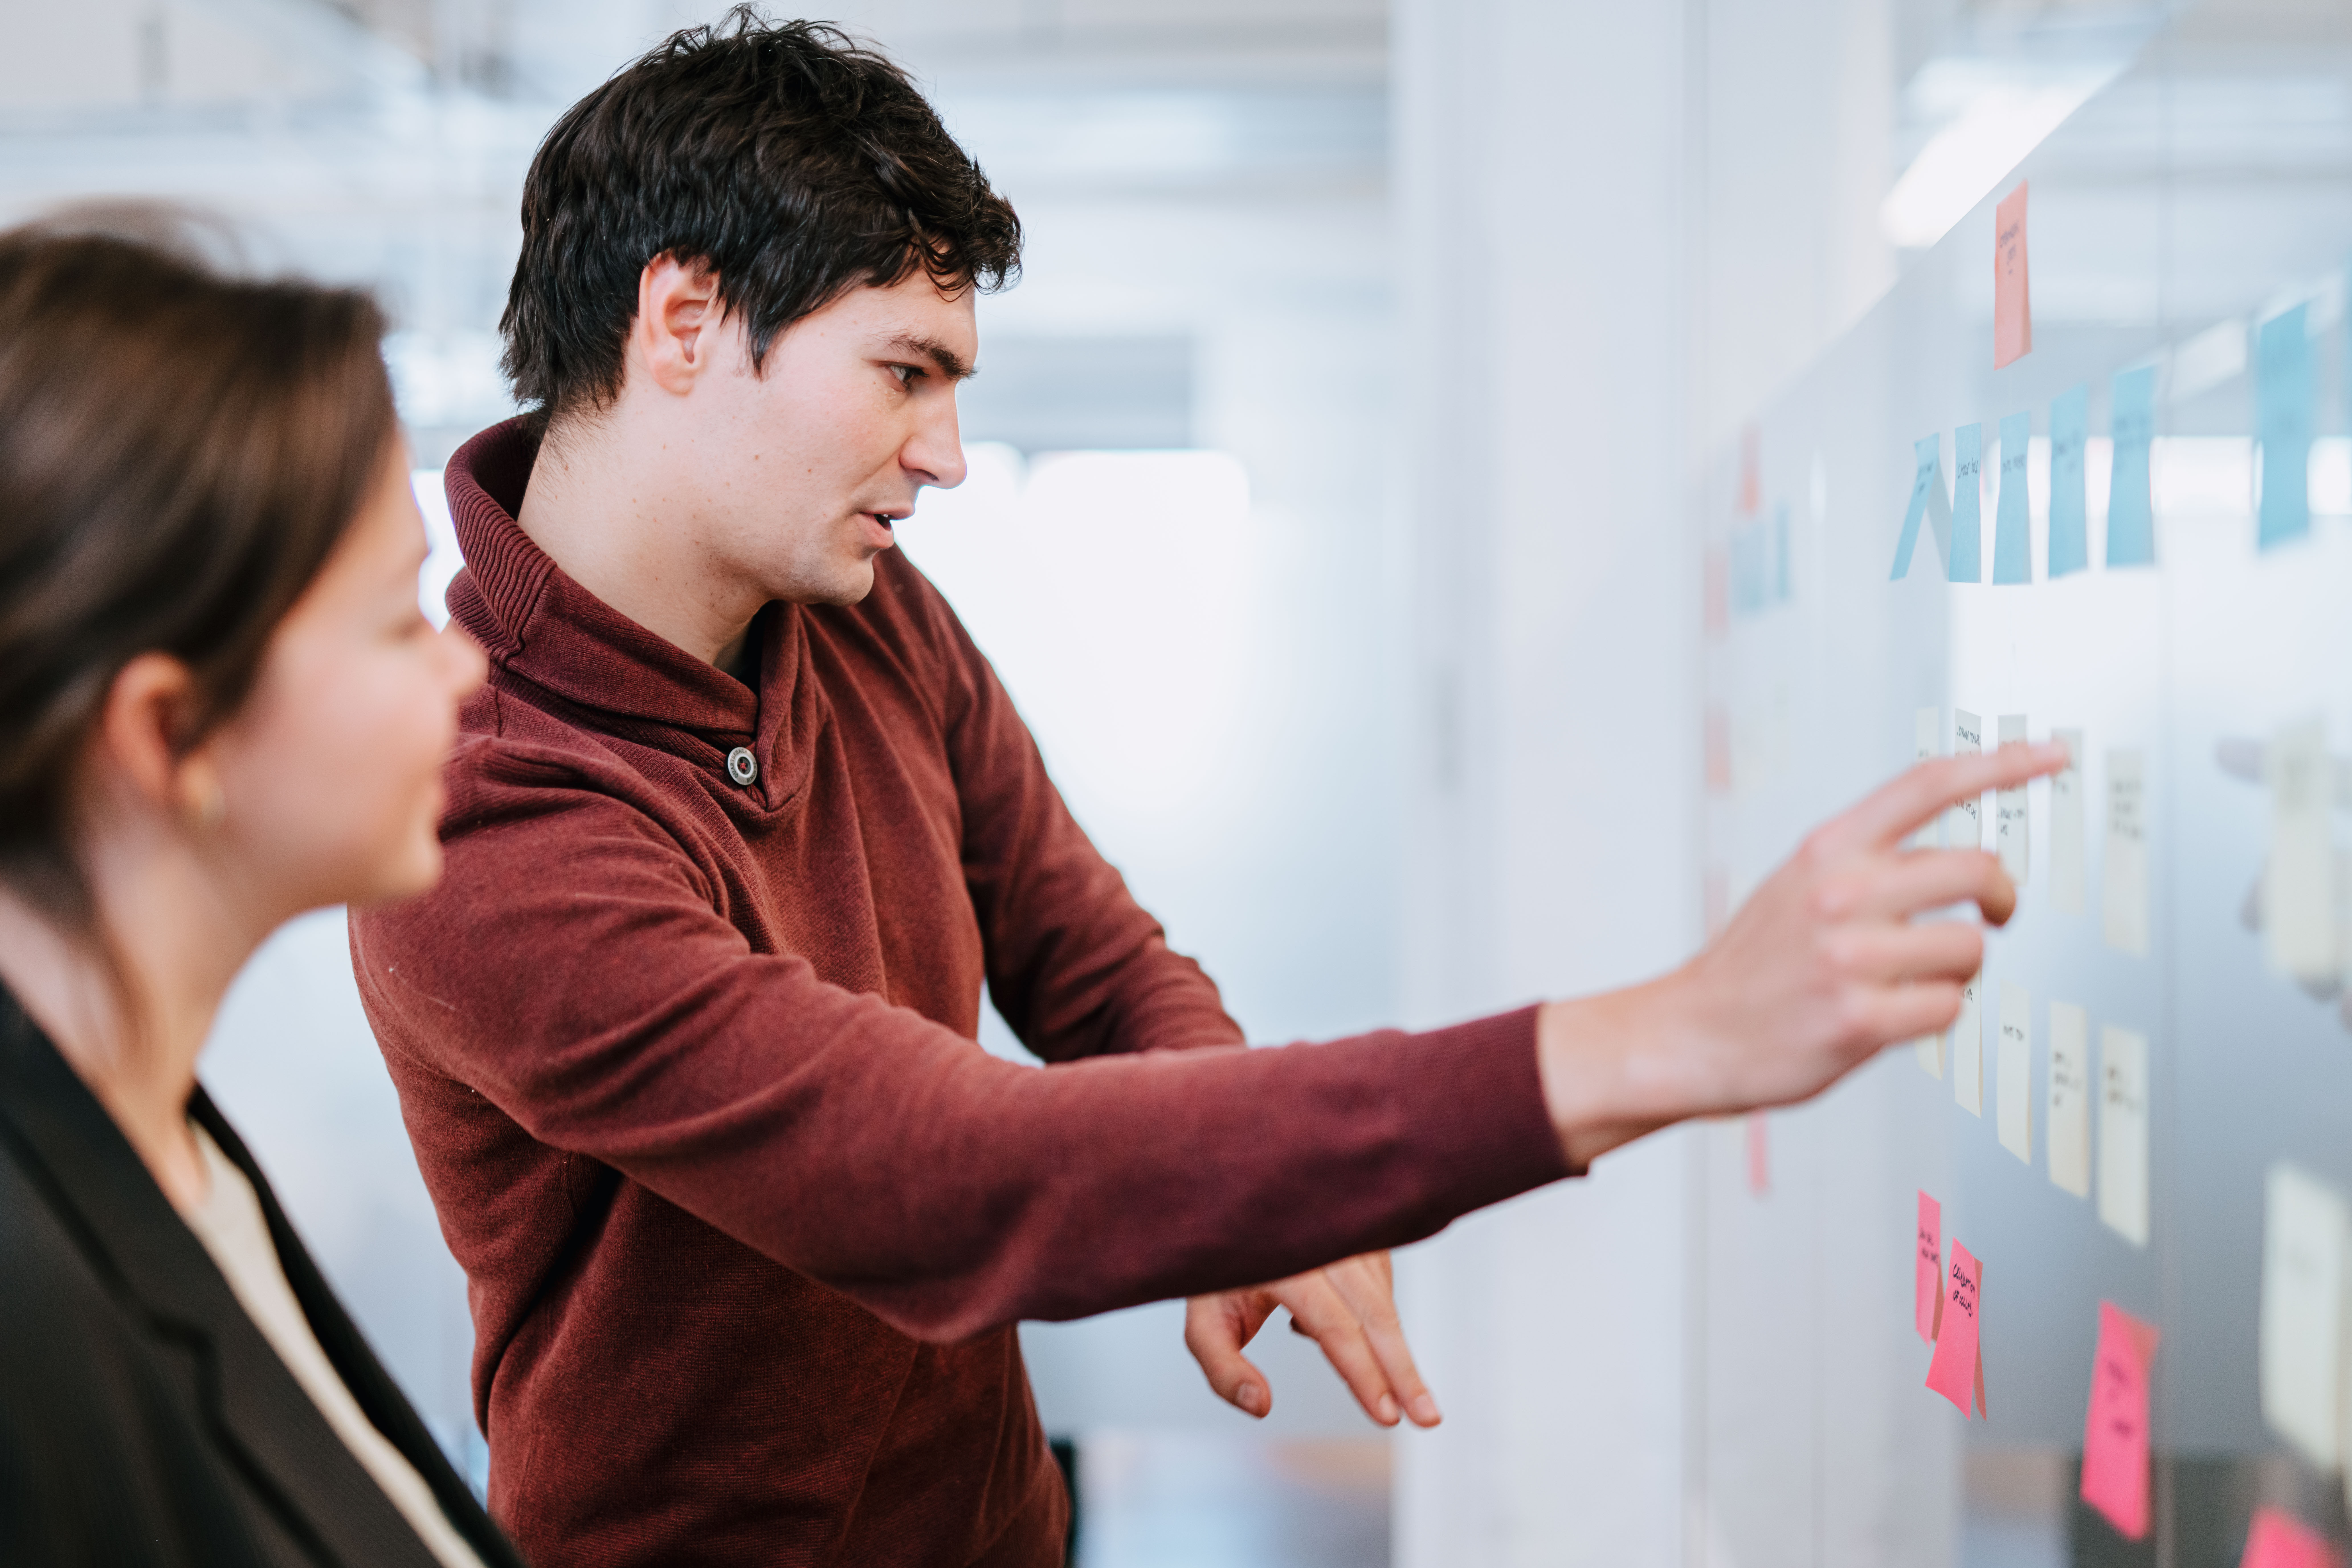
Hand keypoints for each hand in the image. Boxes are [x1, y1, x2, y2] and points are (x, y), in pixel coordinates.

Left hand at [1183, 1251, 1439, 1428]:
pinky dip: (1374, 1318)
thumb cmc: (1220, 1265)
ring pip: (1383, 1299)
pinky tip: (1342, 1330)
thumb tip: (1261, 1405)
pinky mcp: (1363, 1234)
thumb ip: (1223, 1369)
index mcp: (1282, 1262)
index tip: (1387, 1415)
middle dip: (1403, 1371)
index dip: (1364, 1374)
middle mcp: (1322, 1241)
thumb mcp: (1204, 1319)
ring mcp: (1348, 1232)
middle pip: (1375, 1313)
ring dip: (1396, 1352)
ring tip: (1403, 1396)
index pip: (1335, 1326)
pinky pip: (1380, 1285)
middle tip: (1428, 1418)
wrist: (1239, 1204)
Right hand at [1537, 741, 2068, 1166]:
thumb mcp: (1799, 883)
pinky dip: (1937, 1013)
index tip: (2052, 754)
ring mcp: (1850, 957)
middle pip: (1976, 867)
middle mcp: (1840, 893)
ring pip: (1971, 947)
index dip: (2002, 763)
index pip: (1930, 784)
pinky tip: (1897, 1013)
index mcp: (1827, 849)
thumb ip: (1868, 861)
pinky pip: (1949, 1007)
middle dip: (2000, 896)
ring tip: (1917, 978)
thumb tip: (1962, 855)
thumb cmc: (1755, 964)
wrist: (1691, 1033)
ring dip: (1959, 968)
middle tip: (1994, 914)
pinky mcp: (1860, 1019)